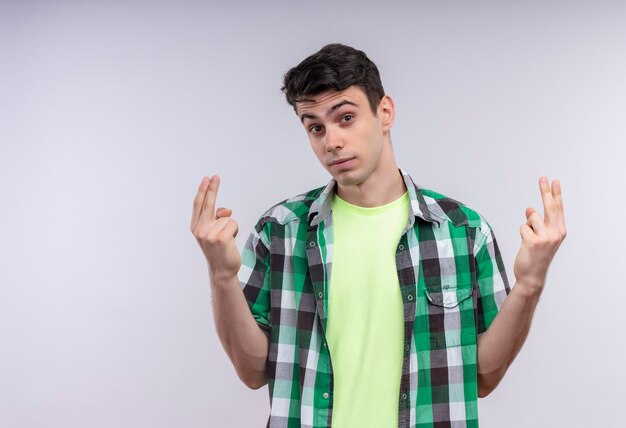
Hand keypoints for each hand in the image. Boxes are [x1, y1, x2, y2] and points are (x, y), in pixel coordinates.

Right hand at [190, 175, 240, 279]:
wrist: (222, 270)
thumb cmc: (220, 250)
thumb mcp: (214, 233)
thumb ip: (217, 219)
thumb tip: (226, 211)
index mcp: (196, 227)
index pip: (199, 205)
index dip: (203, 191)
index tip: (207, 178)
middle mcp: (200, 230)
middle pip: (208, 204)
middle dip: (212, 188)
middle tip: (216, 176)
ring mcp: (210, 234)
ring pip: (227, 217)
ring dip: (231, 227)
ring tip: (227, 240)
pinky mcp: (221, 238)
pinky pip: (233, 223)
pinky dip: (235, 231)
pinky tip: (231, 242)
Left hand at [513, 177, 566, 293]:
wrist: (532, 276)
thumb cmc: (535, 255)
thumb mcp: (539, 237)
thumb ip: (537, 223)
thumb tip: (529, 209)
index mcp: (560, 231)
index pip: (557, 208)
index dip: (555, 194)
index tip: (554, 181)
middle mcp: (556, 233)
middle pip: (549, 207)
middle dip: (545, 191)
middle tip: (543, 178)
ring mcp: (546, 237)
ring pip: (531, 218)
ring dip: (527, 226)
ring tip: (530, 240)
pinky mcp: (534, 241)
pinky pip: (523, 227)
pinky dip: (522, 234)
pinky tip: (526, 245)